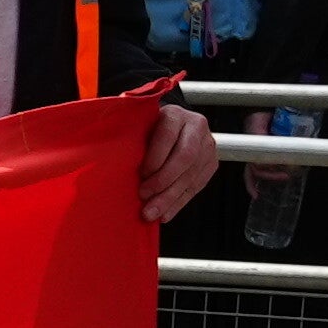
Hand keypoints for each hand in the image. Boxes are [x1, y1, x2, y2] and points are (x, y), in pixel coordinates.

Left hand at [139, 92, 223, 225]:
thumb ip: (132, 138)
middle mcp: (196, 127)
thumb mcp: (140, 125)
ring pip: (192, 175)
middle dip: (163, 181)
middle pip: (184, 157)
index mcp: (175, 114)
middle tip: (144, 197)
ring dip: (170, 198)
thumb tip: (115, 165)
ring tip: (152, 212)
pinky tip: (166, 213)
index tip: (140, 174)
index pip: (167, 136)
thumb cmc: (150, 127)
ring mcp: (207, 145)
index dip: (154, 158)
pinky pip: (197, 186)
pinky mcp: (211, 163)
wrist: (174, 125)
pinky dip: (179, 202)